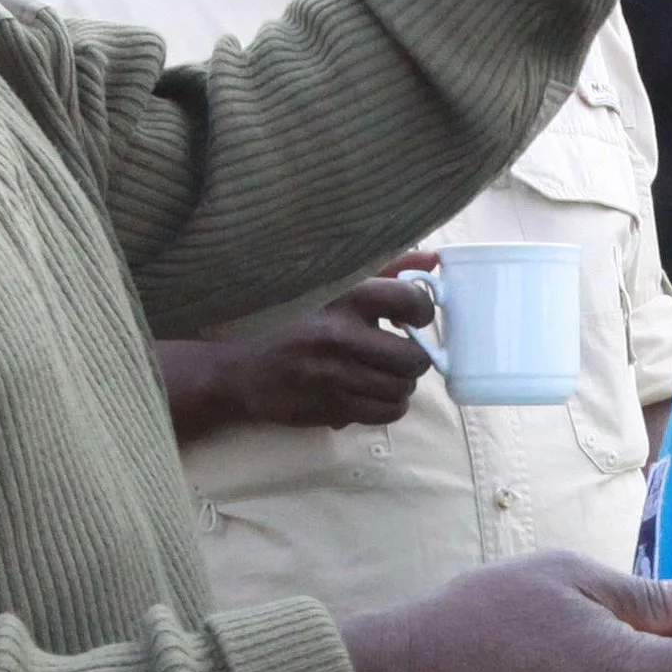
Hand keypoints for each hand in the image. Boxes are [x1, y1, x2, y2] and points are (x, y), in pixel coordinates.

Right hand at [159, 260, 435, 441]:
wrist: (237, 367)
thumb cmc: (289, 318)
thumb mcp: (332, 284)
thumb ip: (386, 270)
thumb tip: (435, 258)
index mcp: (344, 297)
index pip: (412, 301)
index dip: (422, 312)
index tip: (410, 318)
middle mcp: (341, 336)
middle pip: (414, 358)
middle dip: (414, 357)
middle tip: (398, 352)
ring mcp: (335, 376)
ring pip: (403, 390)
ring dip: (400, 383)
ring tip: (382, 372)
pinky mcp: (331, 408)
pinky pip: (386, 413)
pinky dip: (388, 405)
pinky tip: (371, 392)